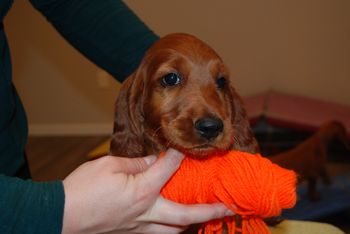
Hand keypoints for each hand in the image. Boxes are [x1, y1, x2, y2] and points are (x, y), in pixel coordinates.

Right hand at [62, 149, 232, 233]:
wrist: (60, 215)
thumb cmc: (83, 189)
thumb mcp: (109, 166)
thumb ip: (136, 163)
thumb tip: (153, 160)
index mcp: (143, 192)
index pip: (169, 168)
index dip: (179, 155)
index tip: (187, 147)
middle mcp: (146, 213)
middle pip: (186, 215)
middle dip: (211, 210)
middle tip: (230, 207)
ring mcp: (139, 227)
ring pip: (174, 231)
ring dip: (192, 223)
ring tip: (205, 216)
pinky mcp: (130, 232)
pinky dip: (171, 229)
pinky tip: (173, 223)